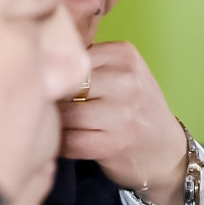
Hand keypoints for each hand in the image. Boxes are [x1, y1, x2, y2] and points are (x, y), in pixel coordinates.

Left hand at [61, 43, 191, 200]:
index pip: (71, 57)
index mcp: (125, 55)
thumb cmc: (135, 107)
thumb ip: (88, 62)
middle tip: (53, 106)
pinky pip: (68, 141)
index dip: (57, 72)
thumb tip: (39, 59)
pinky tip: (68, 140)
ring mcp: (121, 115)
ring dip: (55, 122)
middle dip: (54, 98)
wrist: (164, 150)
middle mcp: (126, 81)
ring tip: (61, 124)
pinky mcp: (111, 145)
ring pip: (64, 114)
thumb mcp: (123, 71)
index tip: (57, 83)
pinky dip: (61, 143)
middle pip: (65, 85)